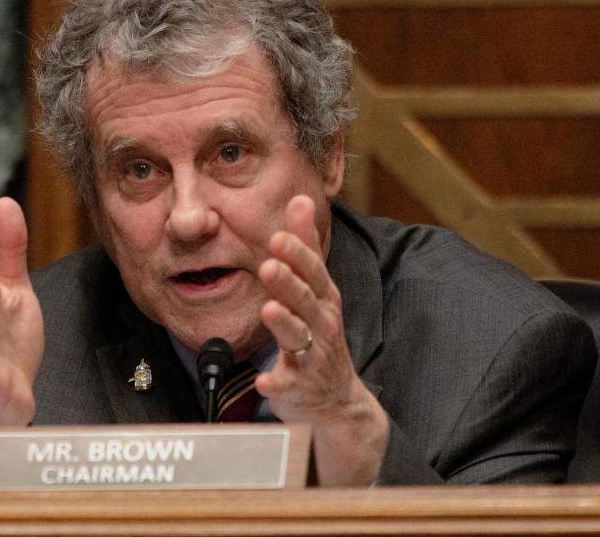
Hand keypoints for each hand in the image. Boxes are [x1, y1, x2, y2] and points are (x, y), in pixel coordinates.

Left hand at [256, 195, 388, 485]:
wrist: (337, 402)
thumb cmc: (319, 333)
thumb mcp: (316, 288)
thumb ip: (304, 245)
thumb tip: (300, 198)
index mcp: (323, 298)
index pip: (313, 271)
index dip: (297, 254)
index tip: (278, 236)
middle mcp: (322, 325)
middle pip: (305, 300)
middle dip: (289, 282)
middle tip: (269, 265)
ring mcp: (312, 357)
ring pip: (298, 337)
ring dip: (284, 323)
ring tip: (269, 310)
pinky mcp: (299, 386)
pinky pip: (287, 383)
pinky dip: (276, 381)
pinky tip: (262, 379)